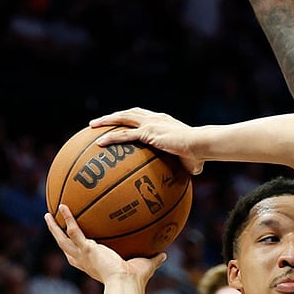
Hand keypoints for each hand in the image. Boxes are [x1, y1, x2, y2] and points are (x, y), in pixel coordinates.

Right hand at [44, 204, 164, 285]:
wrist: (128, 283)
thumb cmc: (136, 280)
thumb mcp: (146, 265)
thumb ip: (154, 259)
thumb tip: (165, 254)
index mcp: (93, 265)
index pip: (79, 256)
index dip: (74, 249)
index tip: (72, 241)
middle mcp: (84, 261)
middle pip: (65, 247)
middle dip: (57, 235)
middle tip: (52, 223)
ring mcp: (83, 255)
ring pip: (62, 239)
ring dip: (54, 227)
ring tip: (48, 214)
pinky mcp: (87, 249)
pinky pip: (74, 231)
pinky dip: (68, 218)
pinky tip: (63, 206)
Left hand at [89, 108, 203, 174]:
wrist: (201, 145)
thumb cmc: (199, 154)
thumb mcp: (189, 161)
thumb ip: (182, 166)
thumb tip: (185, 181)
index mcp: (163, 121)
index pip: (143, 115)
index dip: (130, 117)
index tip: (120, 121)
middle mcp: (155, 118)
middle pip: (129, 113)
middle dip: (113, 116)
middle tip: (99, 122)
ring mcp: (150, 124)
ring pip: (123, 118)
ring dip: (106, 121)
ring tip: (92, 126)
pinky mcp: (148, 133)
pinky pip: (125, 135)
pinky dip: (111, 138)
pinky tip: (99, 143)